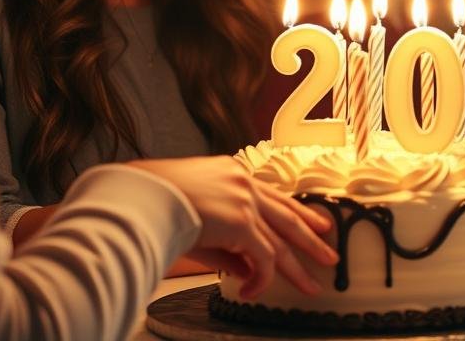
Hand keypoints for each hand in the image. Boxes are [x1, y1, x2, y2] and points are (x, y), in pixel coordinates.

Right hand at [130, 156, 337, 299]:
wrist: (137, 195)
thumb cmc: (150, 201)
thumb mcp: (192, 217)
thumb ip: (222, 242)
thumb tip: (245, 269)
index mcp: (231, 172)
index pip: (273, 195)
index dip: (297, 211)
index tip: (317, 222)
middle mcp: (243, 182)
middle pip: (287, 216)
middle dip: (310, 239)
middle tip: (328, 254)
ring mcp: (244, 200)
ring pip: (281, 239)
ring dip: (296, 267)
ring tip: (312, 286)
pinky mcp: (241, 221)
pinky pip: (263, 257)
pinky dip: (261, 279)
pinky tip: (253, 292)